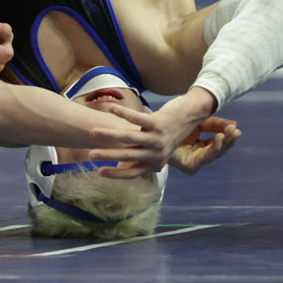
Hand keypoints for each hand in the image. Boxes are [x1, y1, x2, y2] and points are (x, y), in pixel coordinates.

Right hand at [86, 102, 202, 178]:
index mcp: (156, 163)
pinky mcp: (158, 123)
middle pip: (128, 156)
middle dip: (107, 156)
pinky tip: (110, 108)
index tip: (99, 171)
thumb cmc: (168, 133)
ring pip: (129, 138)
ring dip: (109, 135)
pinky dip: (121, 112)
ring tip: (93, 133)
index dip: (115, 174)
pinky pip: (135, 118)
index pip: (132, 172)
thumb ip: (142, 157)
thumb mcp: (158, 150)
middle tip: (91, 155)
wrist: (191, 116)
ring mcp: (158, 139)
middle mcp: (157, 153)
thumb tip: (118, 163)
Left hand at [167, 117, 240, 174]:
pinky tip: (219, 137)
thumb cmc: (173, 125)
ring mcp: (194, 163)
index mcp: (199, 147)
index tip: (235, 126)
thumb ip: (215, 124)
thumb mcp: (197, 123)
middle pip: (218, 149)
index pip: (217, 142)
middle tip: (236, 130)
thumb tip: (235, 125)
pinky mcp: (189, 166)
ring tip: (230, 133)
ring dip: (224, 143)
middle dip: (228, 140)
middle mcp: (197, 157)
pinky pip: (205, 156)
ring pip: (214, 153)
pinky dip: (214, 147)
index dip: (227, 134)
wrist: (152, 129)